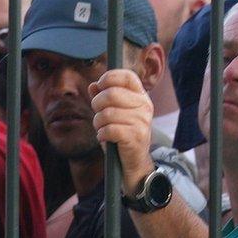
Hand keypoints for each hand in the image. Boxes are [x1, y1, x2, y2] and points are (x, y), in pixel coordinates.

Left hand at [90, 69, 155, 189]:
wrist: (134, 162)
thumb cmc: (122, 134)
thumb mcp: (113, 113)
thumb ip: (104, 98)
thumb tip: (93, 86)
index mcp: (141, 97)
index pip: (127, 76)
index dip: (109, 78)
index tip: (100, 87)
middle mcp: (145, 106)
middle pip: (112, 93)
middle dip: (97, 104)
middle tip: (98, 114)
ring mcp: (142, 121)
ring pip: (107, 113)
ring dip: (98, 123)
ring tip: (102, 129)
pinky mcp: (136, 136)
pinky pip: (109, 129)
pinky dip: (102, 134)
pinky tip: (105, 138)